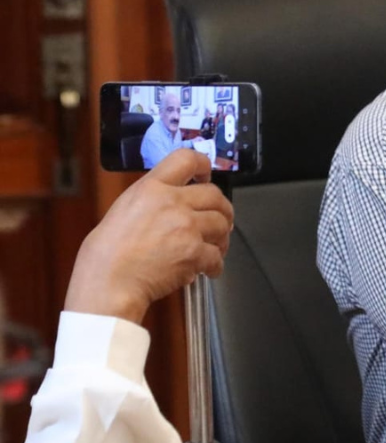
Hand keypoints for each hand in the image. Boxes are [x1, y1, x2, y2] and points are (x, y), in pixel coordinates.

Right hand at [64, 150, 233, 324]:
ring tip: (215, 246)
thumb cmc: (107, 255)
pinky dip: (215, 264)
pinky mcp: (194, 252)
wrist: (108, 283)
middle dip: (222, 208)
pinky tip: (208, 269)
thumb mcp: (123, 209)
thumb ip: (152, 199)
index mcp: (151, 188)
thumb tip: (175, 200)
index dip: (203, 165)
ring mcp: (186, 227)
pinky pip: (217, 255)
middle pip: (215, 195)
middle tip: (221, 219)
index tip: (206, 175)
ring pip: (222, 224)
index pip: (186, 159)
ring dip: (222, 237)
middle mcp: (172, 203)